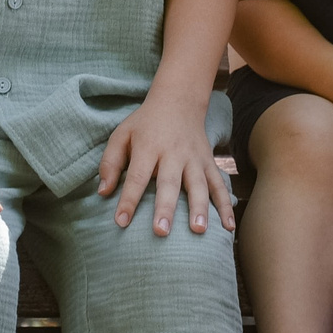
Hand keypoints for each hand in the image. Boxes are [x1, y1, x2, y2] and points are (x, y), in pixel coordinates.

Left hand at [97, 94, 236, 236]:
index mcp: (149, 147)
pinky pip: (219, 185)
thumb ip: (110, 163)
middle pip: (169, 183)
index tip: (121, 221)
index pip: (137, 176)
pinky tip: (228, 227)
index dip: (129, 199)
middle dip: (165, 208)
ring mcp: (195, 159)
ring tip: (198, 231)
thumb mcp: (121, 135)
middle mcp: (173, 153)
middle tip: (161, 232)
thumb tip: (103, 192)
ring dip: (200, 209)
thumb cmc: (145, 124)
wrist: (179, 100)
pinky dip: (226, 205)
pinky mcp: (209, 162)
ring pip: (199, 185)